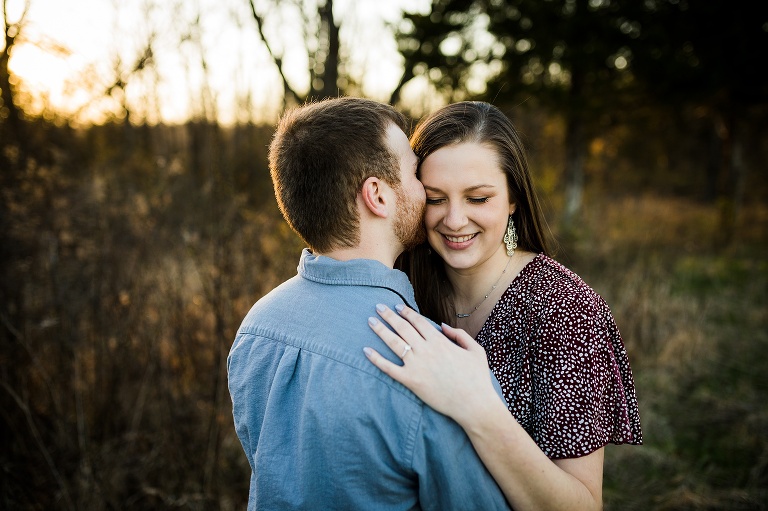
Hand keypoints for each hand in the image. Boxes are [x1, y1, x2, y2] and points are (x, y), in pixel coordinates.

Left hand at [364, 304, 500, 426]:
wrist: (473, 404)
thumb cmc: (477, 378)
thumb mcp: (475, 350)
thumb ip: (459, 335)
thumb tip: (442, 326)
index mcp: (440, 341)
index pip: (418, 321)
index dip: (406, 312)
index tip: (396, 306)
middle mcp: (426, 350)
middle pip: (403, 328)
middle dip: (389, 315)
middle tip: (378, 307)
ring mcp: (417, 365)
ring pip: (394, 343)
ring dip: (380, 330)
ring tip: (370, 321)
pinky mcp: (411, 381)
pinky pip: (389, 368)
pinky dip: (376, 358)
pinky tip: (366, 350)